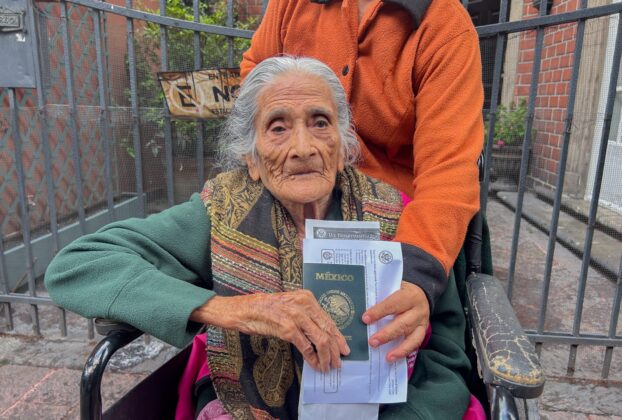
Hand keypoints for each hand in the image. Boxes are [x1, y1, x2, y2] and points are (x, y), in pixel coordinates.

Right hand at [191, 290, 349, 371]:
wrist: (242, 309)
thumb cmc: (264, 309)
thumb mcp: (289, 306)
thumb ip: (305, 316)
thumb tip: (320, 334)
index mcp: (306, 298)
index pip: (328, 319)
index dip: (338, 336)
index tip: (344, 348)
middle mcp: (304, 304)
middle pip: (328, 329)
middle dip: (335, 349)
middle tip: (338, 363)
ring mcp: (296, 316)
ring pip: (320, 339)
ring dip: (326, 356)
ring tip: (327, 367)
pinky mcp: (287, 328)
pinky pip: (305, 346)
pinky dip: (313, 358)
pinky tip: (315, 365)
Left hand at [362, 281, 429, 361]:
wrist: (421, 293)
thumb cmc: (401, 291)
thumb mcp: (393, 288)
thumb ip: (381, 296)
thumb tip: (360, 306)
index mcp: (408, 295)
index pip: (392, 304)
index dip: (379, 312)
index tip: (365, 319)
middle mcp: (417, 309)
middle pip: (402, 323)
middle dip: (387, 334)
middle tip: (372, 341)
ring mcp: (422, 321)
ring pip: (410, 336)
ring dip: (397, 347)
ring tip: (386, 356)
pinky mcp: (422, 331)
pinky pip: (415, 343)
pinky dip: (403, 351)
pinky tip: (392, 358)